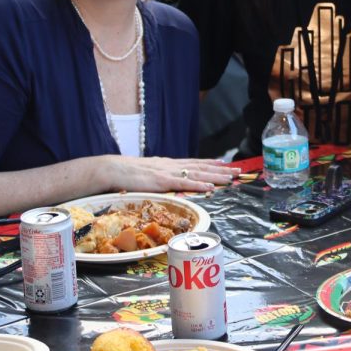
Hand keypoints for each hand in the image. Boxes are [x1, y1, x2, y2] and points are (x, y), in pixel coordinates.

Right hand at [107, 156, 239, 192]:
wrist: (113, 169)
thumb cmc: (127, 174)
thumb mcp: (148, 173)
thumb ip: (160, 176)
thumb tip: (169, 181)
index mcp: (169, 164)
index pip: (194, 163)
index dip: (211, 163)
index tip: (225, 164)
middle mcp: (172, 166)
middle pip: (201, 167)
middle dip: (220, 169)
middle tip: (238, 171)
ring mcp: (168, 172)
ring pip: (197, 173)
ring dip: (216, 176)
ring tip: (231, 177)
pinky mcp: (163, 181)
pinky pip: (184, 183)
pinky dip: (198, 184)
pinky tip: (210, 186)